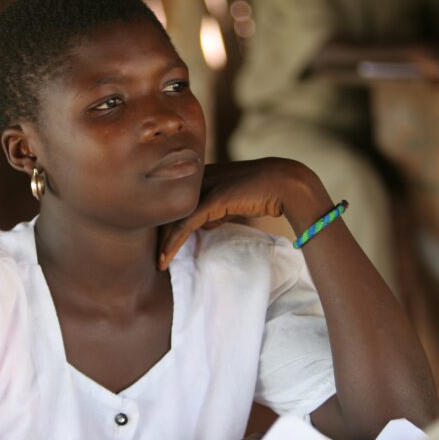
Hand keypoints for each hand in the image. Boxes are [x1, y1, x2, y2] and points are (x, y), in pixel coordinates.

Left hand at [157, 158, 328, 270]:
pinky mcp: (211, 200)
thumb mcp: (232, 200)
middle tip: (154, 256)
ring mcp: (204, 188)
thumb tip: (203, 225)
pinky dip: (173, 243)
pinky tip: (165, 258)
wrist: (285, 183)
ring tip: (158, 263)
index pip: (173, 200)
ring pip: (172, 217)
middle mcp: (198, 179)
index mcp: (201, 176)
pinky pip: (184, 225)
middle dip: (158, 233)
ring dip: (163, 243)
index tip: (158, 243)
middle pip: (167, 208)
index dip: (163, 222)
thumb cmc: (262, 192)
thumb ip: (215, 209)